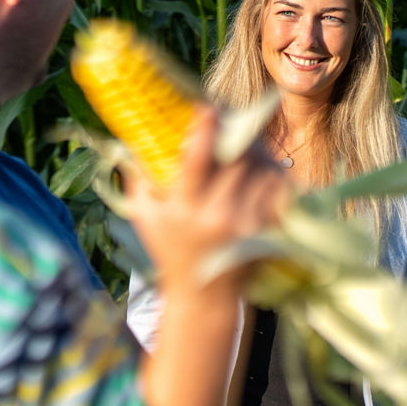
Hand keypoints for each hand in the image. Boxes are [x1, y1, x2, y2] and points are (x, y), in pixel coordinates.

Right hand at [125, 105, 285, 294]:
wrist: (203, 297)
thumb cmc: (170, 250)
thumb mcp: (144, 218)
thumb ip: (136, 180)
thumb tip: (128, 141)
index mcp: (183, 209)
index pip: (196, 161)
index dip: (204, 130)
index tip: (208, 108)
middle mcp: (216, 217)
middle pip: (236, 160)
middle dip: (236, 136)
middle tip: (234, 121)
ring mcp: (245, 226)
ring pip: (262, 171)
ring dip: (258, 153)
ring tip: (249, 144)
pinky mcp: (267, 233)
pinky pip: (278, 192)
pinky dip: (273, 176)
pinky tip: (264, 169)